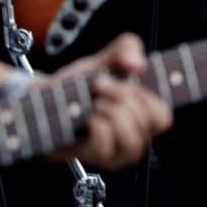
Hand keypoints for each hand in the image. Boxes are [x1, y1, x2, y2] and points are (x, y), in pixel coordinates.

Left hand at [47, 33, 172, 168]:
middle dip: (126, 98)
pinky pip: (105, 148)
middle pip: (150, 125)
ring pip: (132, 142)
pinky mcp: (93, 159)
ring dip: (114, 115)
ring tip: (97, 102)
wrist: (43, 100)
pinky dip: (98, 127)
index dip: (152, 98)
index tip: (132, 79)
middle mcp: (132, 135)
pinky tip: (88, 118)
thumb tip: (137, 62)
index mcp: (140, 114)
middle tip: (103, 83)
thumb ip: (126, 48)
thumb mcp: (103, 59)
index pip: (163, 117)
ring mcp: (115, 151)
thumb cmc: (77, 85)